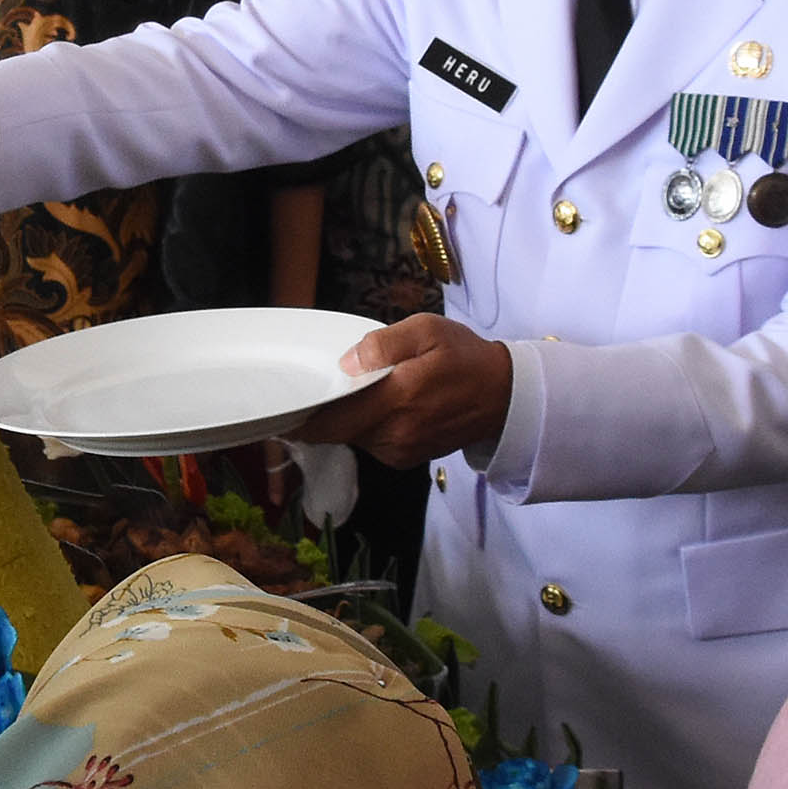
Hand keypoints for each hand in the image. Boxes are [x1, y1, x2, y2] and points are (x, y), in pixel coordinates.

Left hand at [290, 313, 515, 469]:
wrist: (505, 397)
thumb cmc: (464, 357)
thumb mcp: (427, 330)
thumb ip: (383, 344)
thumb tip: (346, 364)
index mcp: (397, 401)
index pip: (332, 420)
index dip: (302, 416)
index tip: (282, 405)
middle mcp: (394, 434)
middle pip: (337, 430)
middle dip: (323, 412)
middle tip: (313, 389)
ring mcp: (400, 451)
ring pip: (352, 437)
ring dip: (346, 418)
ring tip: (351, 392)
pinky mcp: (405, 458)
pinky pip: (370, 443)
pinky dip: (364, 426)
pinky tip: (374, 405)